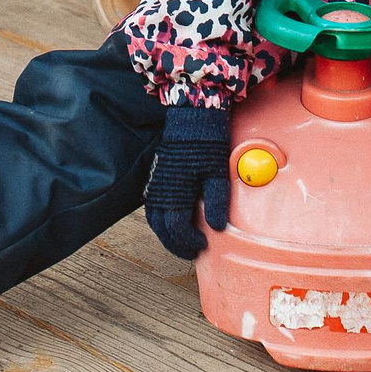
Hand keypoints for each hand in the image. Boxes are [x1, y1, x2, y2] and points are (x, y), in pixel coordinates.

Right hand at [143, 105, 231, 258]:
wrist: (191, 120)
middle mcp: (161, 191)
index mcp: (176, 192)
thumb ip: (216, 201)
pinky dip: (160, 222)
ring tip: (181, 242)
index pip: (177, 228)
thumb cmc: (206, 144)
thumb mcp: (217, 173)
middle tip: (192, 252)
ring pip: (154, 220)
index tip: (203, 245)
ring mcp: (155, 185)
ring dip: (166, 235)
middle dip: (176, 245)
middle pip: (162, 229)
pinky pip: (153, 208)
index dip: (189, 241)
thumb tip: (217, 227)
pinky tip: (171, 222)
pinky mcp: (156, 178)